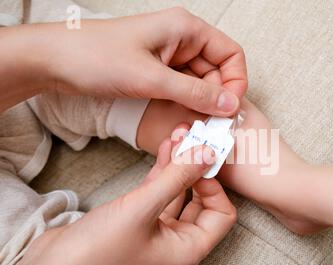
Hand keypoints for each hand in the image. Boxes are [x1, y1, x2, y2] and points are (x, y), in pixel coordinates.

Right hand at [0, 126, 236, 264]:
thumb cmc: (98, 251)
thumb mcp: (142, 208)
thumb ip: (177, 178)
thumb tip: (206, 152)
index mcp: (189, 248)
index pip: (222, 214)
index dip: (216, 185)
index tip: (202, 160)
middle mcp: (177, 241)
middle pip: (202, 200)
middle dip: (198, 168)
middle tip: (195, 139)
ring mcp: (158, 230)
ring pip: (178, 192)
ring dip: (180, 164)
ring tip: (180, 133)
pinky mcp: (138, 219)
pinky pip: (159, 191)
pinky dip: (163, 170)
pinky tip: (165, 147)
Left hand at [29, 7, 246, 115]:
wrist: (54, 60)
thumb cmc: (97, 57)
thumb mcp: (152, 78)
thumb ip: (195, 93)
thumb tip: (231, 104)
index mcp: (186, 29)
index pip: (230, 54)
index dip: (236, 82)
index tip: (230, 109)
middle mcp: (181, 39)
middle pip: (216, 71)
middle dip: (216, 98)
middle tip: (211, 126)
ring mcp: (168, 56)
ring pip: (199, 83)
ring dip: (200, 104)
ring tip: (194, 125)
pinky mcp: (155, 70)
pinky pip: (181, 88)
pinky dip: (185, 104)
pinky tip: (180, 118)